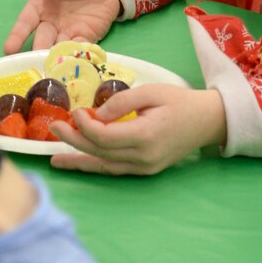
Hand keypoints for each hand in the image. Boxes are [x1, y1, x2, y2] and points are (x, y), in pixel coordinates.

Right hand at [5, 0, 121, 52]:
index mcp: (40, 6)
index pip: (25, 22)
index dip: (17, 35)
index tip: (9, 49)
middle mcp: (50, 23)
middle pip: (42, 39)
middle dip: (39, 49)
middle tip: (38, 60)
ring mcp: (67, 33)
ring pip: (58, 48)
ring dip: (56, 57)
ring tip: (55, 66)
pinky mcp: (84, 38)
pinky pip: (79, 49)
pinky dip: (77, 55)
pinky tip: (76, 61)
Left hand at [47, 82, 226, 174]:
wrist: (207, 121)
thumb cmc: (180, 102)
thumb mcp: (152, 92)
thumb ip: (122, 101)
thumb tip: (96, 114)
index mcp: (145, 136)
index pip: (104, 136)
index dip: (84, 125)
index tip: (75, 112)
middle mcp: (143, 157)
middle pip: (99, 151)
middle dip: (74, 141)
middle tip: (54, 129)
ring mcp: (144, 167)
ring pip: (104, 165)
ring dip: (79, 160)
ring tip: (56, 160)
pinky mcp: (145, 170)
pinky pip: (115, 169)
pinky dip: (96, 165)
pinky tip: (80, 163)